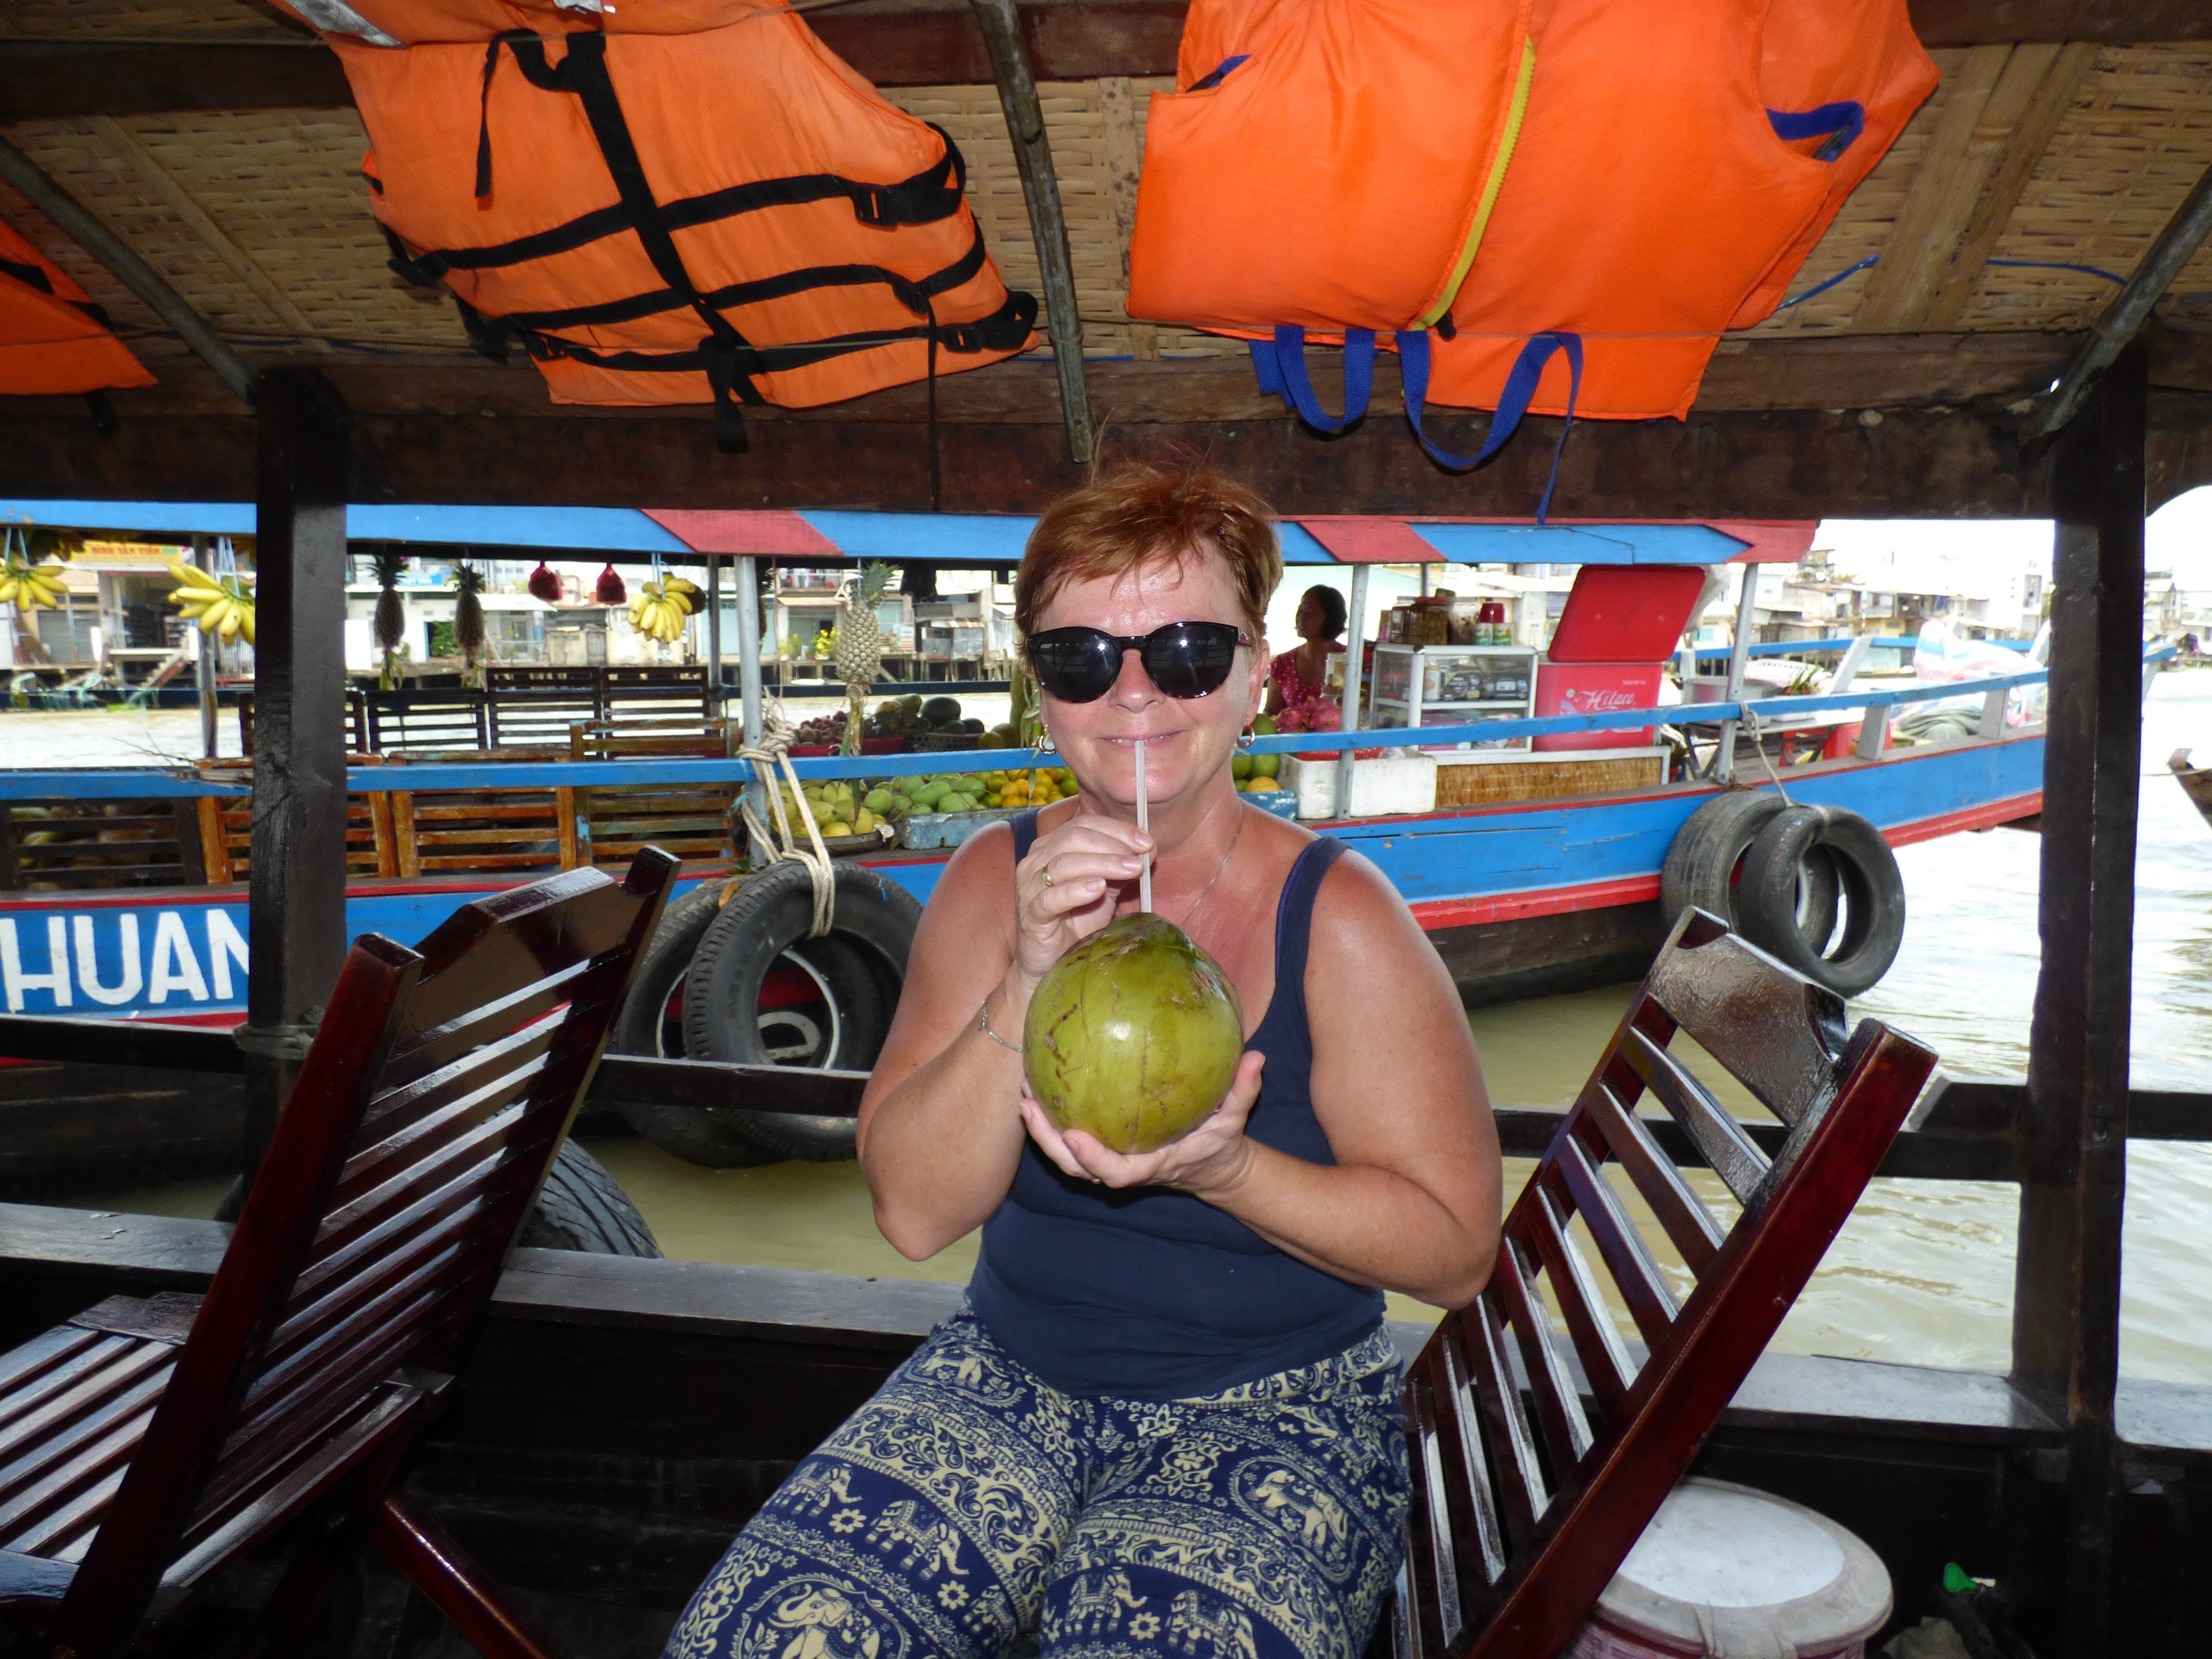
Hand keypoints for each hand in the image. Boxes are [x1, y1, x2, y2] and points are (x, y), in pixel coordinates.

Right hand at [1007, 811, 1152, 995]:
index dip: (1117, 829)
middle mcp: (1036, 861)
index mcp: (1051, 846)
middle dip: (1113, 845)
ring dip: (1103, 864)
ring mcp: (1029, 887)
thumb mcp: (1104, 889)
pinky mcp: (1030, 914)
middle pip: (1074, 838)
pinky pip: (1051, 897)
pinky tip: (1099, 889)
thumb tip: (1148, 849)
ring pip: (1064, 863)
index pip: (1084, 824)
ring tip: (1131, 870)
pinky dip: (1077, 890)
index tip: (1147, 842)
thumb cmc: (1077, 922)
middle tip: (1140, 859)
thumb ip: (1120, 868)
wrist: (1051, 963)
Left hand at [1020, 1049, 1265, 1198]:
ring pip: (1065, 1157)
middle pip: (1076, 1168)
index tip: (1075, 1137)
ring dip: (1041, 1129)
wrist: (1211, 1166)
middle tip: (1029, 1103)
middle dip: (1048, 1141)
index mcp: (1151, 1166)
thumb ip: (1243, 1090)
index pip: (1117, 1173)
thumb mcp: (1236, 1117)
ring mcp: (1110, 1159)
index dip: (1093, 1159)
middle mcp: (1124, 1167)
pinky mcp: (1102, 1148)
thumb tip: (1257, 1057)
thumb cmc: (1220, 1141)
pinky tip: (1038, 1082)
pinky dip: (1051, 1118)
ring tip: (1024, 1091)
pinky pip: (1069, 1138)